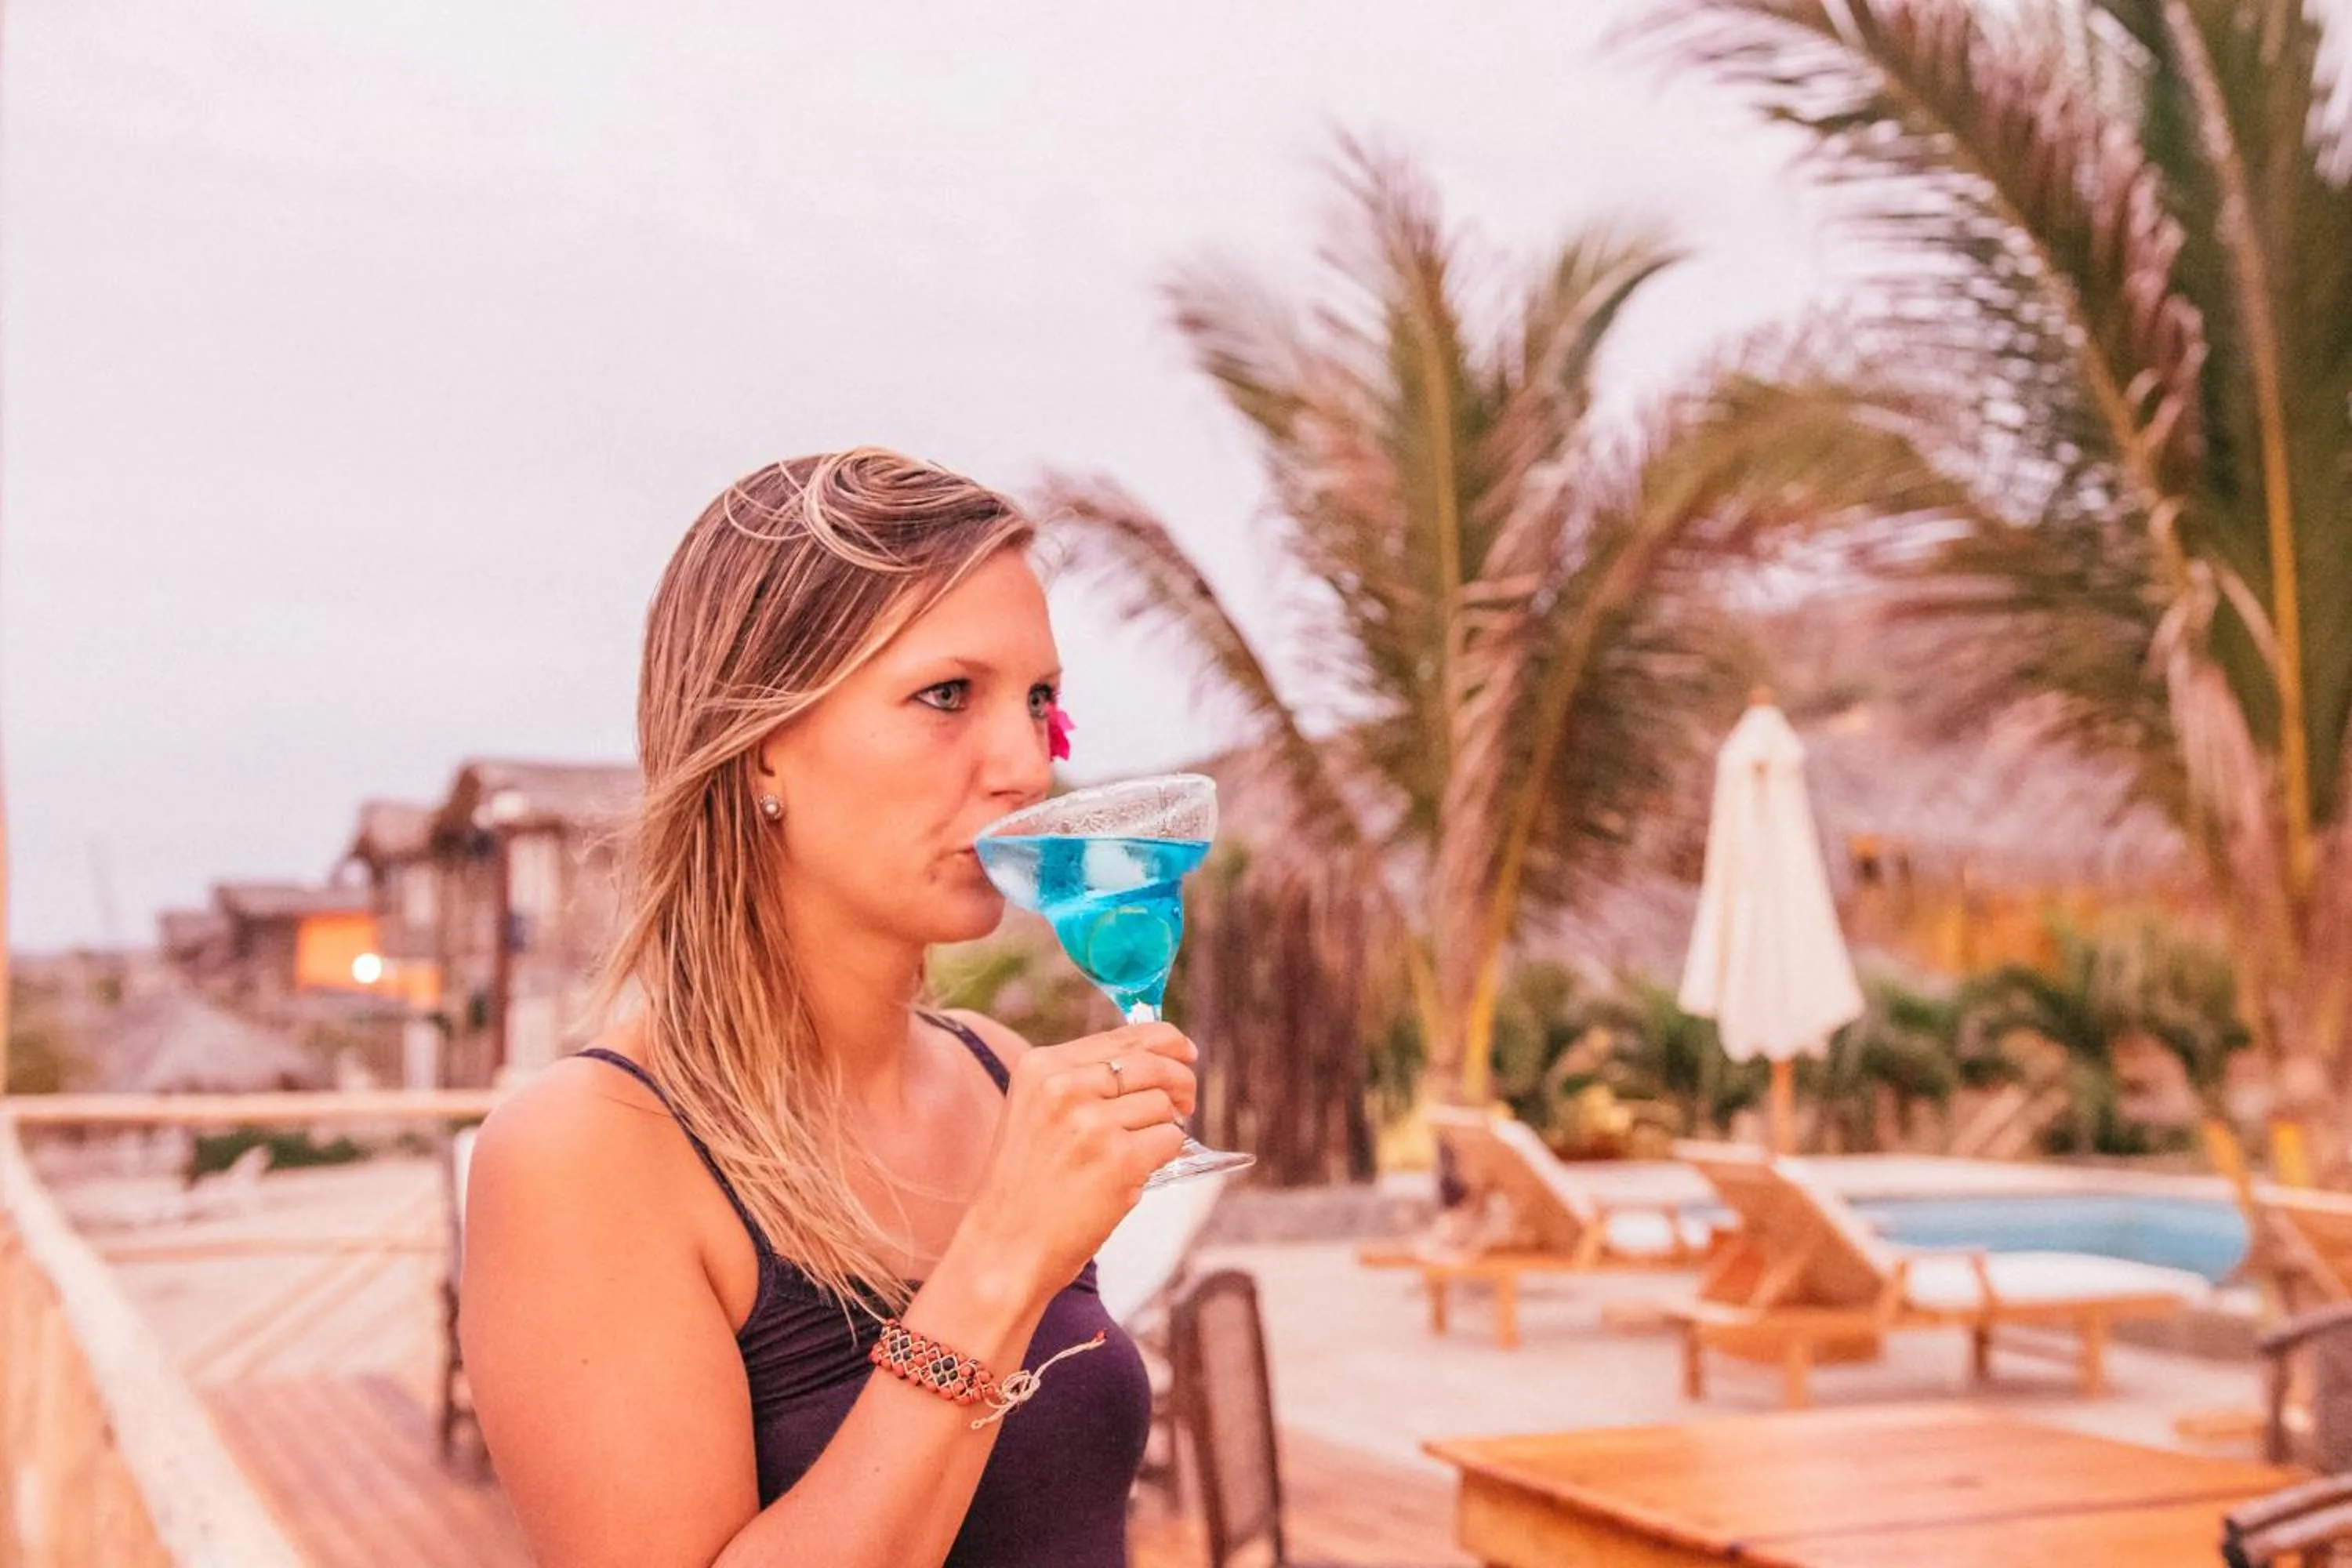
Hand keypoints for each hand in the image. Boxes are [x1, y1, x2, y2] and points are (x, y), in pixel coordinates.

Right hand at [958, 1021, 1197, 1298]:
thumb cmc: (1026, 1183)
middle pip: (1153, 1065)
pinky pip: (1171, 1140)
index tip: (1186, 1052)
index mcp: (1042, 1066)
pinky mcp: (1119, 1161)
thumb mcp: (1037, 1110)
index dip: (1167, 1042)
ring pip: (1164, 1105)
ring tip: (1141, 1147)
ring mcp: (1093, 1124)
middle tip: (1186, 1100)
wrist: (1005, 1246)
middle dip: (1181, 1081)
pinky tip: (1139, 1170)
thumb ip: (1083, 1079)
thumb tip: (1155, 1055)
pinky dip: (1165, 1154)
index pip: (1125, 1036)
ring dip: (1165, 1125)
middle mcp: (1065, 1087)